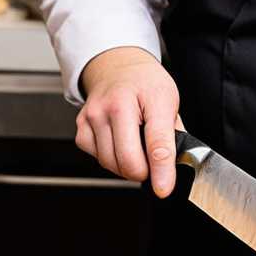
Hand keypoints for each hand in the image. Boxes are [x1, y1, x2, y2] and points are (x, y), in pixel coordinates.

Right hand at [75, 47, 180, 197]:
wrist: (117, 66)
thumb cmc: (146, 83)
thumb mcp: (170, 99)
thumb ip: (173, 133)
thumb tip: (174, 166)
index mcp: (150, 95)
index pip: (157, 141)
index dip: (162, 170)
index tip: (164, 188)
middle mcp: (117, 105)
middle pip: (128, 159)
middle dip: (144, 172)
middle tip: (152, 166)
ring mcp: (95, 116)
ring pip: (110, 164)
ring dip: (126, 167)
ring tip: (136, 149)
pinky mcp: (81, 128)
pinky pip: (96, 159)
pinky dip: (110, 160)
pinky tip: (118, 143)